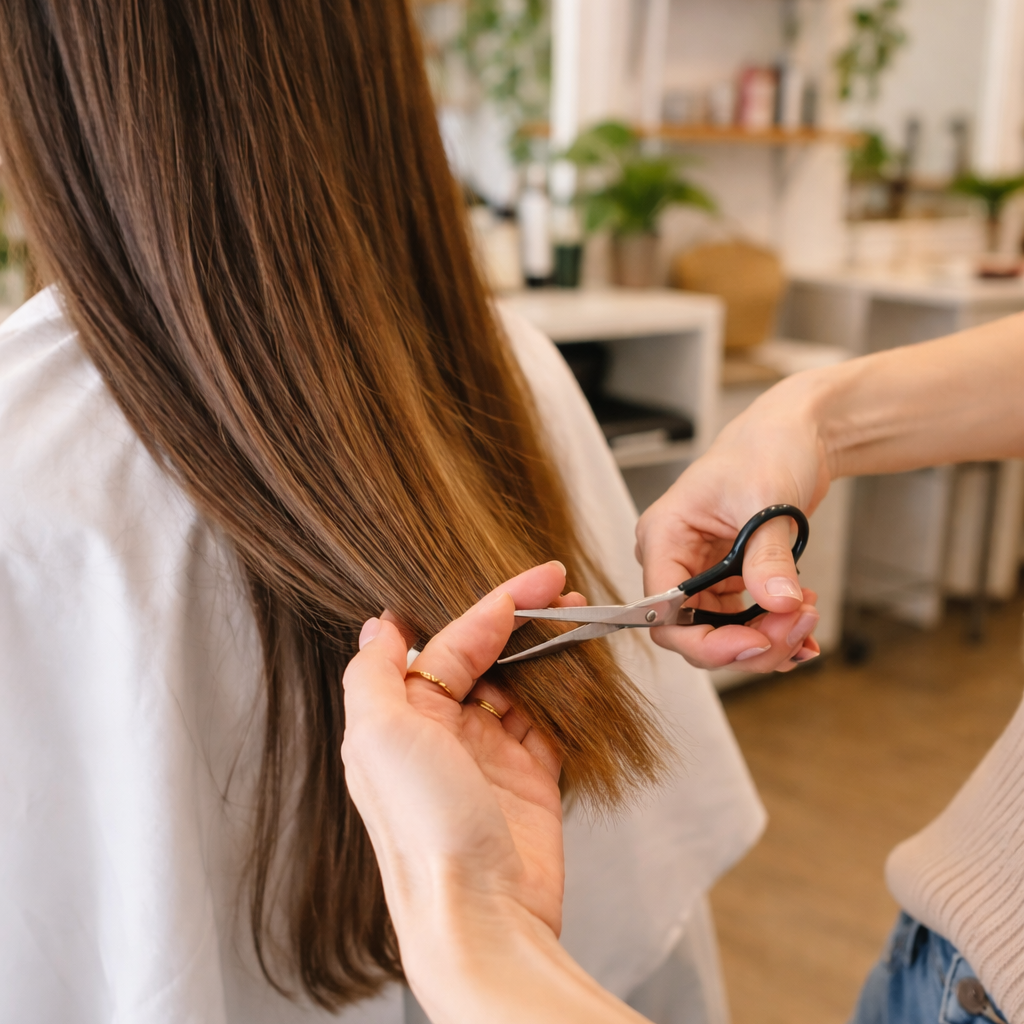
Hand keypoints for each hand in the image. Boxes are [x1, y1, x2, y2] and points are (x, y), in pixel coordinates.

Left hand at [343, 562, 651, 1023]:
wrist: (481, 913)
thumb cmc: (424, 827)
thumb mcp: (377, 737)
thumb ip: (373, 674)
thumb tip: (377, 624)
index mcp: (401, 718)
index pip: (446, 643)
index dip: (486, 607)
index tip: (527, 584)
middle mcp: (441, 732)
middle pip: (484, 655)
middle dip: (520, 618)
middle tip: (559, 585)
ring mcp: (487, 754)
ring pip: (519, 682)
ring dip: (545, 648)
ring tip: (577, 616)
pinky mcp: (529, 778)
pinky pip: (549, 721)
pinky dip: (565, 692)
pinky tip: (579, 667)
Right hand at [635, 383, 828, 671]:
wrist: (795, 436)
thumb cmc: (766, 448)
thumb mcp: (766, 501)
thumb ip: (768, 557)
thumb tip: (779, 605)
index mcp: (664, 537)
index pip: (664, 614)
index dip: (706, 642)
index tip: (757, 644)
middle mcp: (674, 559)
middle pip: (694, 632)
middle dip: (750, 641)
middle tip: (800, 626)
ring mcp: (700, 572)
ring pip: (722, 633)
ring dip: (768, 637)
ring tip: (809, 616)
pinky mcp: (726, 578)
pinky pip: (742, 621)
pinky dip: (774, 629)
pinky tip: (803, 623)